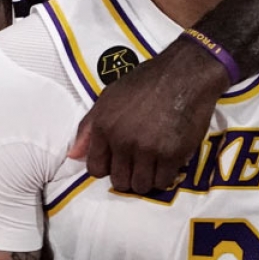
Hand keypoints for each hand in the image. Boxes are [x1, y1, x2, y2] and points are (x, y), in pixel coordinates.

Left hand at [69, 37, 229, 193]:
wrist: (184, 74)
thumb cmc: (146, 81)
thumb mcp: (109, 97)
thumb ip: (89, 127)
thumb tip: (74, 155)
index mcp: (105, 126)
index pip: (95, 168)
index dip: (107, 167)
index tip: (117, 161)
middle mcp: (123, 140)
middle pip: (119, 181)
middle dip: (128, 175)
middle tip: (138, 162)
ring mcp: (148, 149)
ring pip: (141, 186)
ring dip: (147, 178)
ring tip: (153, 162)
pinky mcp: (172, 154)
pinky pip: (163, 182)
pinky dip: (165, 175)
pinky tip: (167, 160)